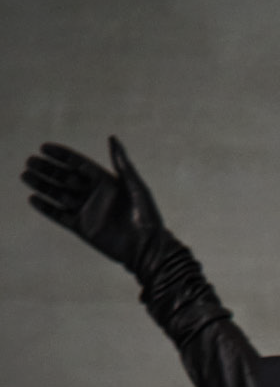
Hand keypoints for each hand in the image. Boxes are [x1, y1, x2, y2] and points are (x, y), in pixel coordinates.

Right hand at [21, 137, 163, 275]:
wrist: (147, 249)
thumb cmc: (147, 217)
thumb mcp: (135, 186)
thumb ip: (121, 163)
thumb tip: (112, 137)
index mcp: (105, 182)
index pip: (77, 164)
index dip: (61, 156)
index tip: (44, 147)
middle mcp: (93, 195)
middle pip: (64, 178)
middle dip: (47, 169)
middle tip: (29, 161)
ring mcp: (87, 212)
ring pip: (59, 196)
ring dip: (42, 186)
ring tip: (25, 176)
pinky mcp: (83, 228)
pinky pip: (60, 216)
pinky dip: (47, 209)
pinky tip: (33, 199)